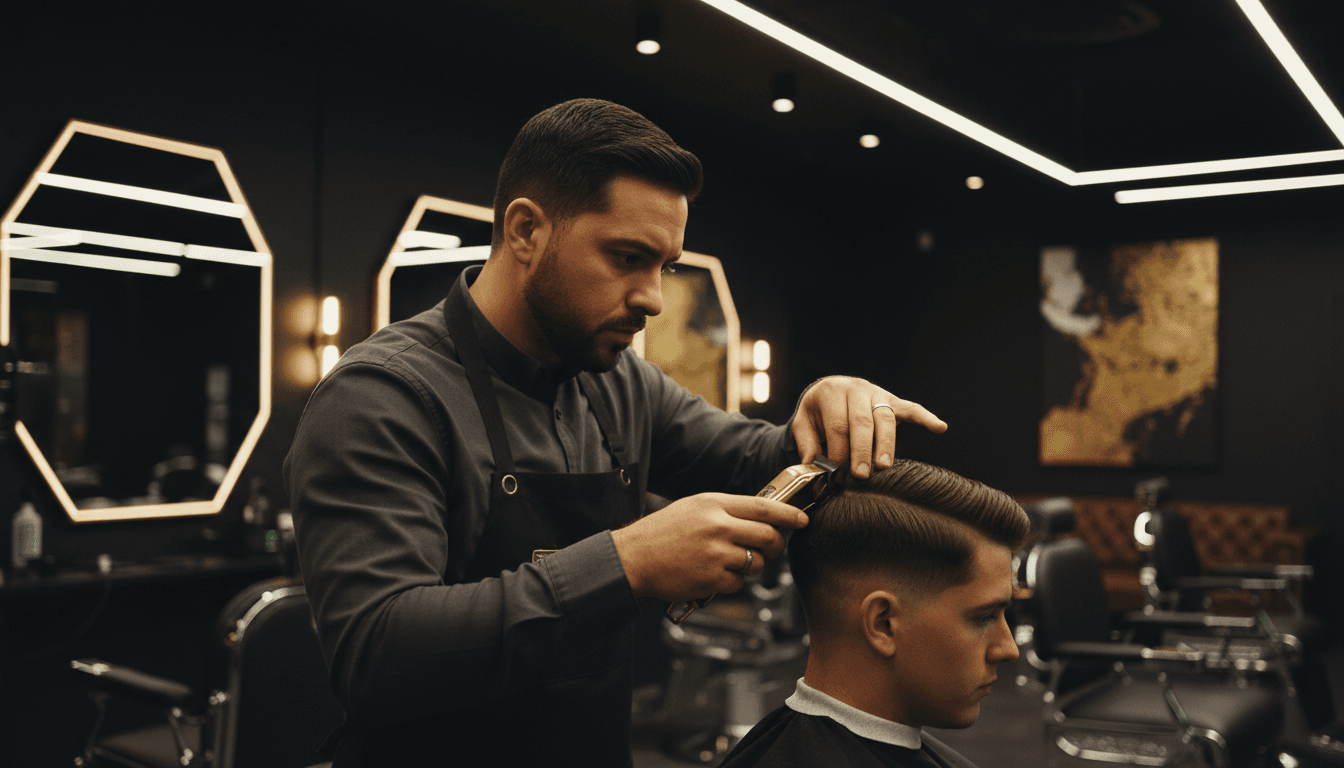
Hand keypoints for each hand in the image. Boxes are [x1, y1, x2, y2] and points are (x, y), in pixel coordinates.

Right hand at [610, 493, 807, 601]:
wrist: (634, 557)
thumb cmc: (662, 533)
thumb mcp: (694, 507)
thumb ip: (726, 510)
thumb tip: (761, 518)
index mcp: (714, 504)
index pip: (763, 507)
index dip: (788, 515)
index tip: (802, 520)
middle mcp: (718, 526)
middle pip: (767, 536)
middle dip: (776, 545)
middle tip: (773, 548)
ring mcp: (716, 553)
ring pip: (756, 563)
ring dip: (750, 566)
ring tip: (729, 562)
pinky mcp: (711, 578)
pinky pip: (738, 584)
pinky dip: (731, 582)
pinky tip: (713, 575)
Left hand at [792, 376, 946, 479]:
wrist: (828, 390)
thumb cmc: (817, 412)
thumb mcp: (803, 422)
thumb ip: (806, 443)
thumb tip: (812, 467)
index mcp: (830, 391)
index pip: (837, 425)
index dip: (838, 451)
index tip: (836, 473)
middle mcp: (855, 388)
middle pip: (861, 422)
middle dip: (862, 451)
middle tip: (861, 475)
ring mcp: (876, 392)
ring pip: (884, 418)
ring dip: (886, 443)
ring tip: (884, 466)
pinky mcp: (891, 399)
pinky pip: (910, 407)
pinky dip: (925, 417)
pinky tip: (939, 428)